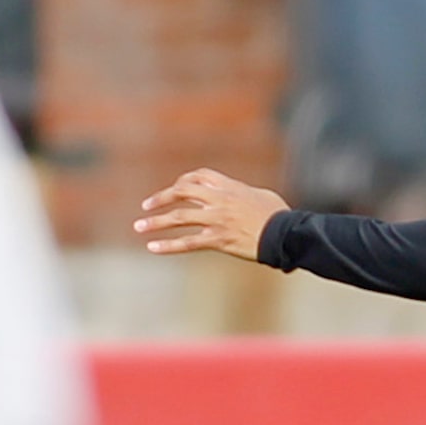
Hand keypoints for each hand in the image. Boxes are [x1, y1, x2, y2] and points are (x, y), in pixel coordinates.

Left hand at [135, 169, 287, 259]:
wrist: (286, 234)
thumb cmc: (278, 215)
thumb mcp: (260, 195)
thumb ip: (242, 193)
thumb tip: (237, 196)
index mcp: (229, 186)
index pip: (198, 176)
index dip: (182, 182)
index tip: (174, 190)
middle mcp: (219, 200)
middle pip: (182, 193)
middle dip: (161, 199)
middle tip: (147, 207)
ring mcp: (217, 219)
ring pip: (179, 218)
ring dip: (156, 222)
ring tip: (139, 227)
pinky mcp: (218, 240)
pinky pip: (188, 242)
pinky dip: (169, 245)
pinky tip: (153, 248)